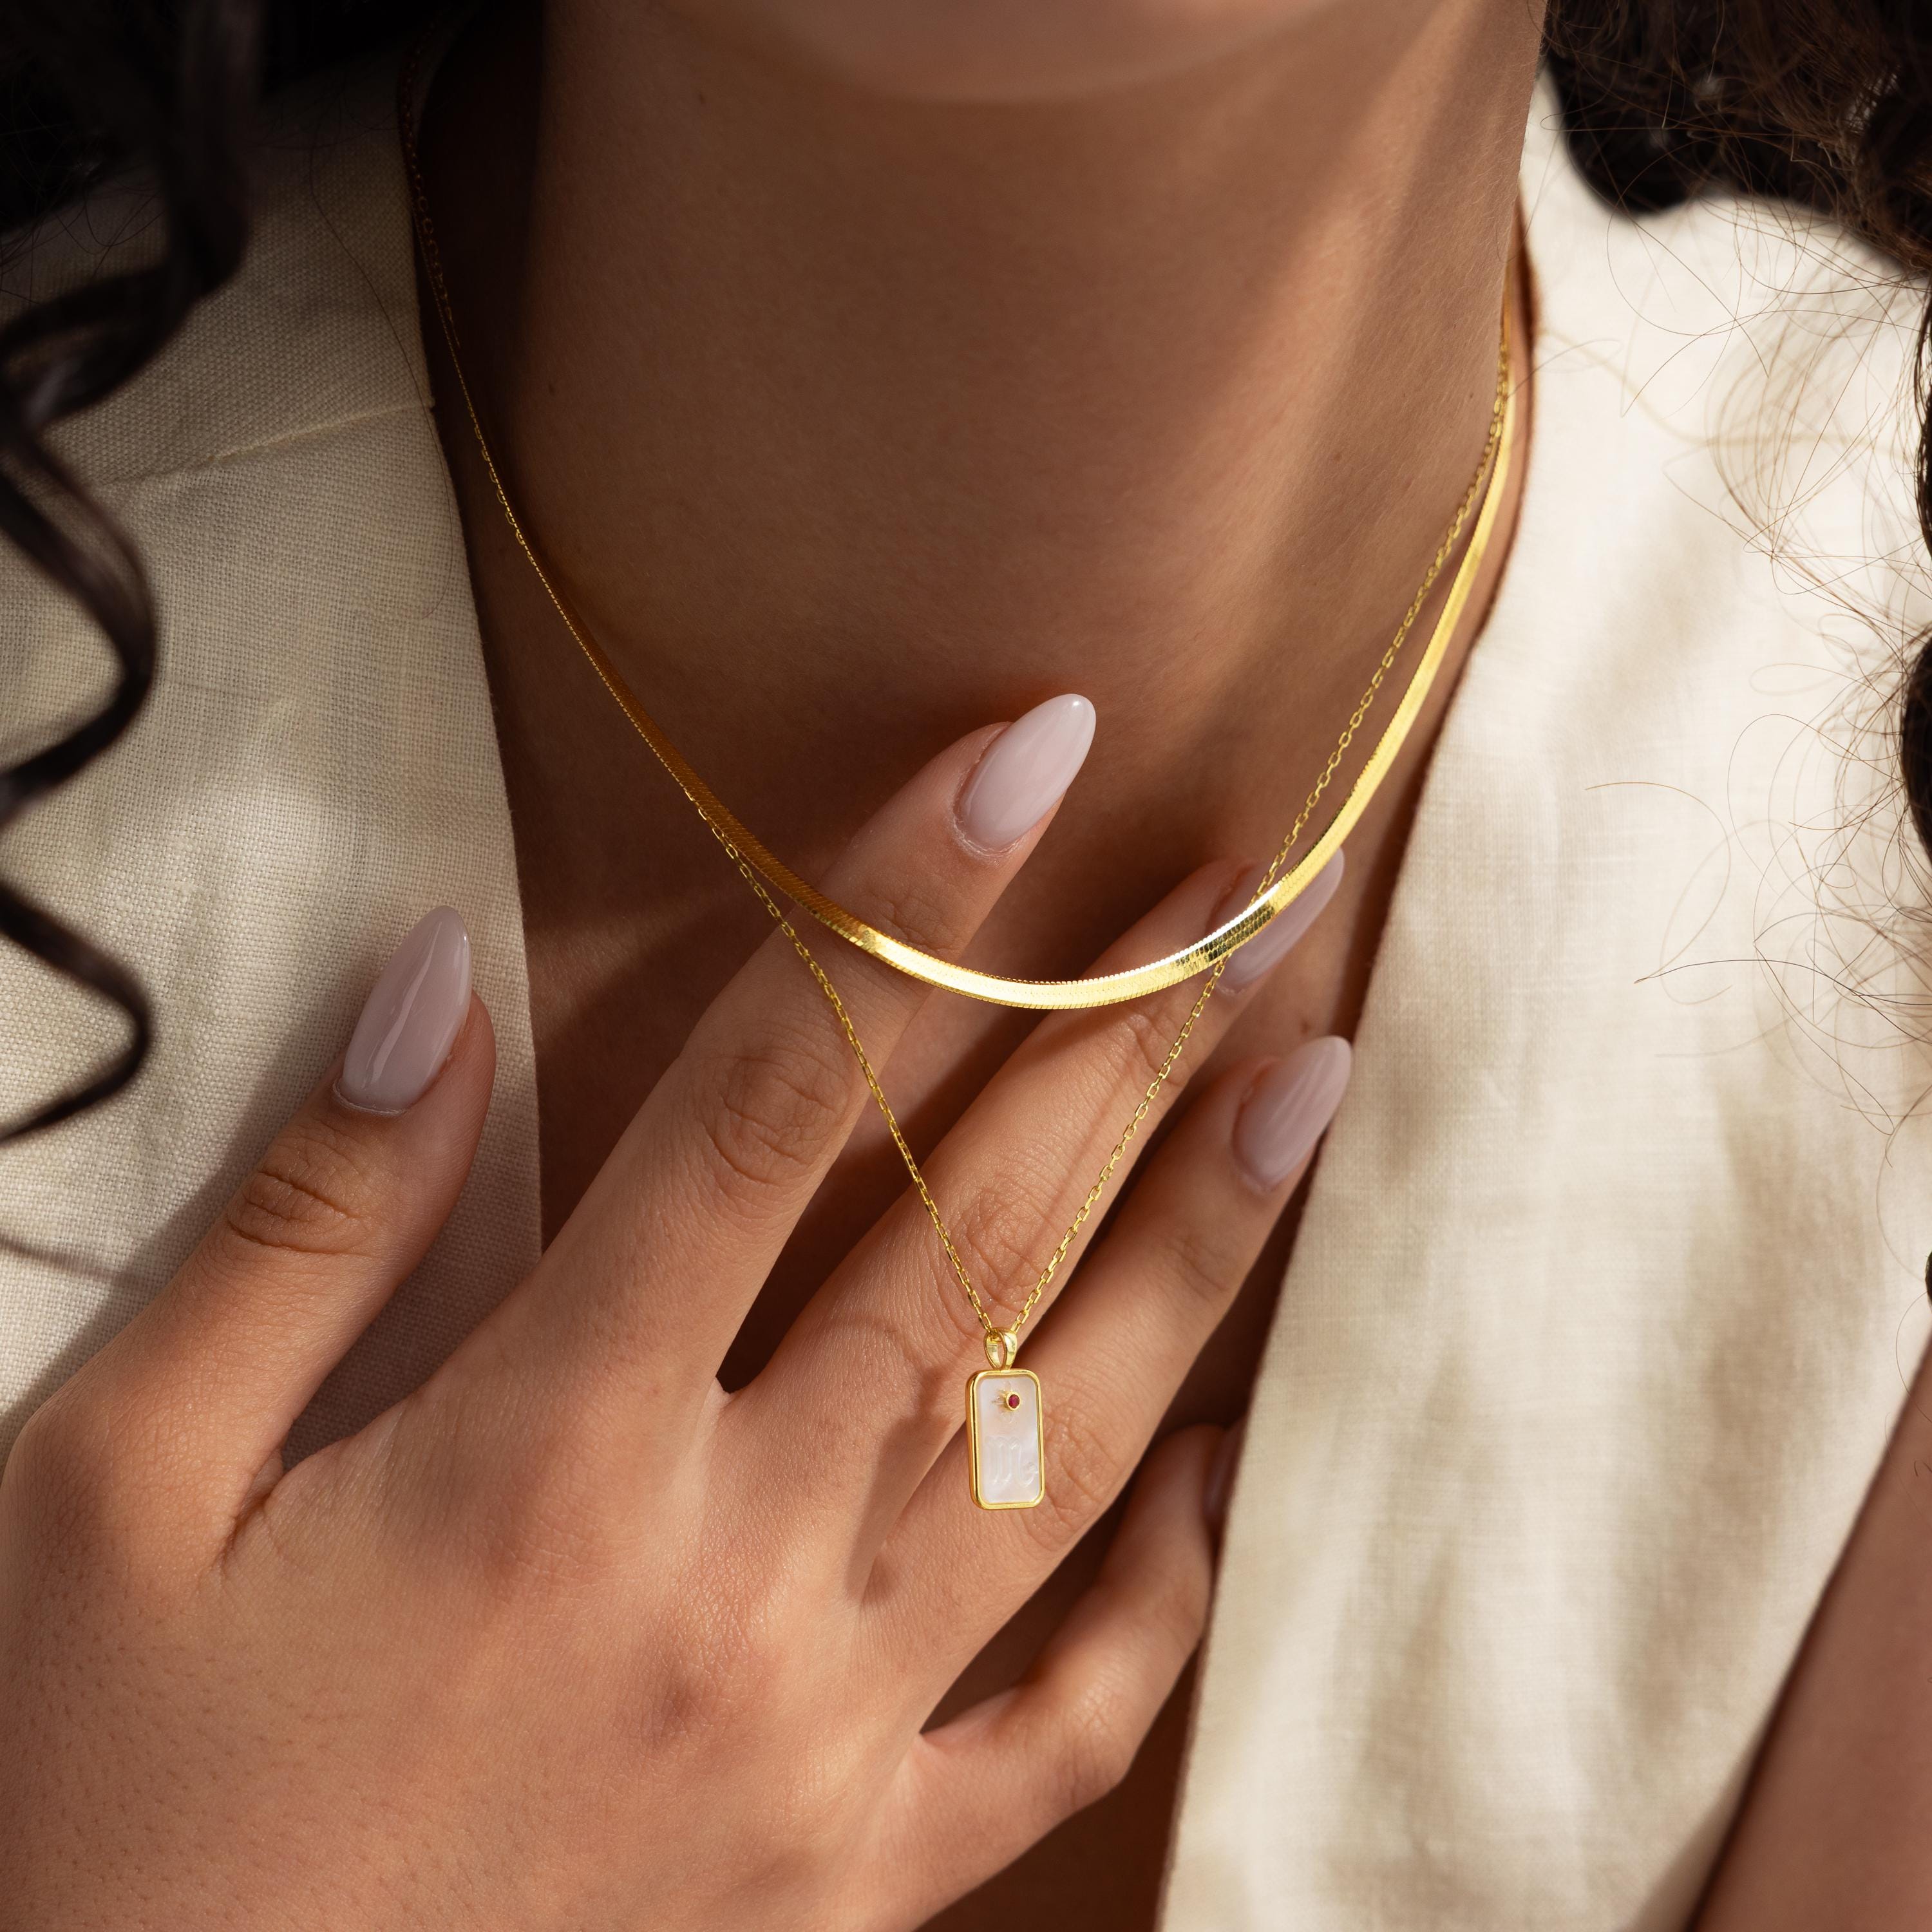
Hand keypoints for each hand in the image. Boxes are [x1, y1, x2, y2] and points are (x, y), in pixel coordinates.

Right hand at [0, 712, 1348, 1931]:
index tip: (1032, 751)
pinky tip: (1222, 1477)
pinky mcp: (848, 1889)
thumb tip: (436, 982)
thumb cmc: (88, 1813)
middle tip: (1249, 898)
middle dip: (1118, 1040)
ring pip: (1061, 1449)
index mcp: (546, 1452)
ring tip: (1307, 1095)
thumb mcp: (111, 1498)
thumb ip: (307, 1224)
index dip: (910, 906)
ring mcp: (819, 1745)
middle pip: (971, 1244)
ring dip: (1197, 1253)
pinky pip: (1057, 1731)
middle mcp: (728, 1575)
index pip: (776, 1100)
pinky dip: (1158, 1602)